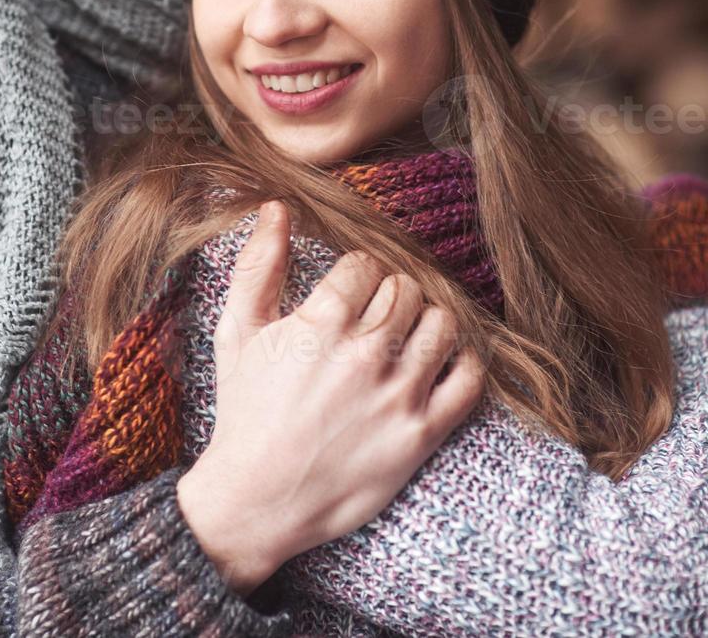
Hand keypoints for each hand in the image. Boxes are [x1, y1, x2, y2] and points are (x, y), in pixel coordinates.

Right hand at [176, 201, 485, 594]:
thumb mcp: (238, 333)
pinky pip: (469, 379)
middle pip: (407, 288)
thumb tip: (277, 207)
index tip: (349, 295)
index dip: (358, 275)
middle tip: (376, 318)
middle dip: (391, 295)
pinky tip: (439, 366)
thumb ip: (258, 266)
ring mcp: (397, 395)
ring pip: (442, 323)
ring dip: (427, 323)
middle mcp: (364, 355)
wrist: (257, 499)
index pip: (367, 265)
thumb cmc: (245, 412)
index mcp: (321, 324)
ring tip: (406, 339)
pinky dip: (464, 364)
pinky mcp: (421, 434)